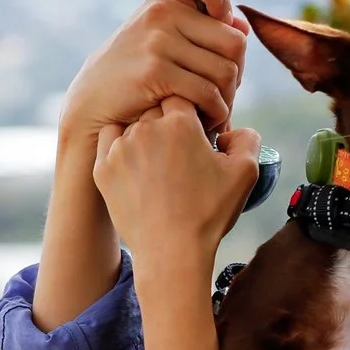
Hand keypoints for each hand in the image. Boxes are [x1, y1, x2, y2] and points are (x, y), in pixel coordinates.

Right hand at [60, 0, 250, 141]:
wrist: (91, 106)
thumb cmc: (131, 74)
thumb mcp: (160, 39)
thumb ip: (200, 28)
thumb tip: (243, 26)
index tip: (217, 27)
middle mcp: (161, 13)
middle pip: (234, 41)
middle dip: (237, 72)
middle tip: (224, 93)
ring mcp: (157, 41)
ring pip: (226, 71)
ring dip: (228, 99)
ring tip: (216, 110)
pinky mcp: (155, 72)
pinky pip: (208, 93)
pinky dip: (216, 113)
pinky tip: (207, 121)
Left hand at [94, 99, 261, 273]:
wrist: (171, 253)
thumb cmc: (209, 213)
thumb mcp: (245, 173)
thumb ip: (247, 138)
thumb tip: (229, 130)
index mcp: (180, 122)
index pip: (184, 96)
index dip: (192, 112)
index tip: (198, 131)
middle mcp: (145, 128)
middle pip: (156, 107)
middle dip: (168, 122)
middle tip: (179, 149)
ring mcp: (119, 148)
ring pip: (132, 123)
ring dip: (144, 133)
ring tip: (158, 161)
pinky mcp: (102, 169)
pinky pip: (110, 143)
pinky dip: (121, 147)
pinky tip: (137, 166)